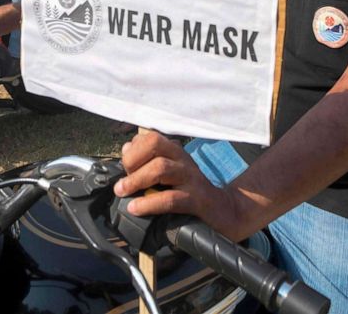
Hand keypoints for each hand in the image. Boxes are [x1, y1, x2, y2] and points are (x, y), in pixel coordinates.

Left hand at [114, 131, 249, 240]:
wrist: (225, 210)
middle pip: (154, 145)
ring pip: (161, 168)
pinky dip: (149, 203)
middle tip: (122, 182)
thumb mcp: (171, 171)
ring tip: (123, 192)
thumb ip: (149, 159)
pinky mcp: (197, 199)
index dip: (133, 150)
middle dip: (133, 161)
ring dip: (137, 180)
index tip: (126, 168)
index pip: (150, 137)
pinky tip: (136, 208)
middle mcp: (183, 159)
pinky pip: (170, 198)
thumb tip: (127, 148)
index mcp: (175, 151)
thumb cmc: (191, 190)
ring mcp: (191, 178)